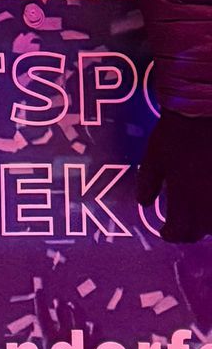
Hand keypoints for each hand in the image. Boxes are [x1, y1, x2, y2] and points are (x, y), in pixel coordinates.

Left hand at [138, 109, 211, 242]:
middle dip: (189, 231)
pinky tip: (206, 196)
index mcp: (185, 202)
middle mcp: (207, 206)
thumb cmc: (175, 135)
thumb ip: (147, 184)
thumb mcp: (153, 159)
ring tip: (197, 213)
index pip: (180, 232)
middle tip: (181, 224)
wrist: (202, 114)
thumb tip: (144, 203)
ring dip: (206, 222)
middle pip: (201, 231)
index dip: (171, 234)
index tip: (165, 231)